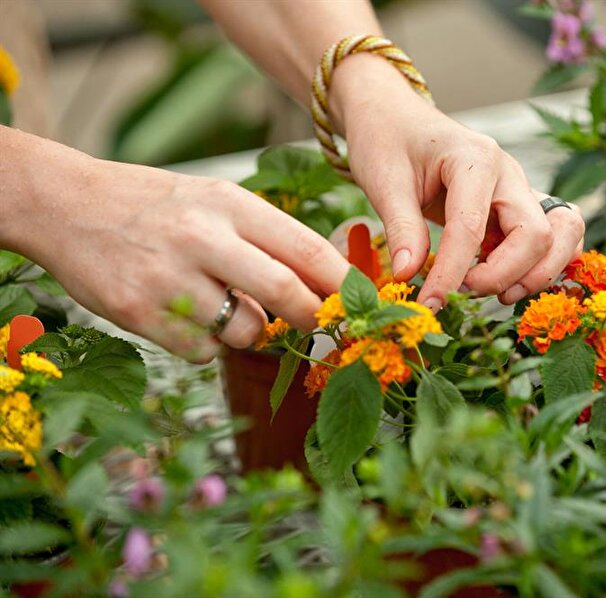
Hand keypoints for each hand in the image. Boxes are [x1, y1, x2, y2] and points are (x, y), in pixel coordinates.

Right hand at [14, 148, 348, 362]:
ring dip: (250, 332)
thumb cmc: (159, 207)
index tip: (362, 303)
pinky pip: (204, 351)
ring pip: (246, 332)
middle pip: (287, 295)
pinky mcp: (142, 314)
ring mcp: (171, 279)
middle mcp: (204, 238)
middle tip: (320, 327)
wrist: (68, 205)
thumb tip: (325, 283)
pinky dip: (207, 345)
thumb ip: (267, 238)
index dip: (342, 284)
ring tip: (223, 306)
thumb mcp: (216, 200)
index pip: (307, 249)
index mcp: (231, 204)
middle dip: (314, 320)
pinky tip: (187, 316)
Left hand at [333, 56, 584, 310]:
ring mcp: (521, 189)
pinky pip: (558, 235)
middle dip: (503, 275)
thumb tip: (409, 276)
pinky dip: (546, 264)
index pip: (471, 228)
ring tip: (497, 294)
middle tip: (462, 293)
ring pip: (562, 235)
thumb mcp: (383, 181)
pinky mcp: (522, 205)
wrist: (396, 116)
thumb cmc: (388, 141)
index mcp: (475, 159)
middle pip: (535, 235)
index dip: (451, 274)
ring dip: (537, 273)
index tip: (430, 304)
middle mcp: (509, 173)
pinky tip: (511, 281)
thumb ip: (401, 228)